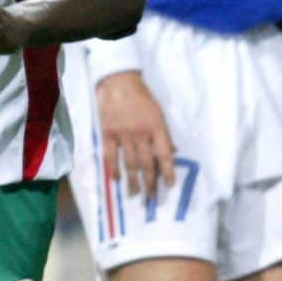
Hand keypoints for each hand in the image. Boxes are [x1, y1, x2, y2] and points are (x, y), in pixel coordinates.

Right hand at [96, 71, 174, 200]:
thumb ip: (164, 134)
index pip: (165, 155)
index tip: (168, 185)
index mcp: (157, 127)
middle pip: (147, 164)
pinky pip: (111, 156)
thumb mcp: (159, 112)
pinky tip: (117, 180)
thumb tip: (173, 152)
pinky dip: (114, 170)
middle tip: (151, 198)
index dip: (168, 172)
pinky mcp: (108, 134)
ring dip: (133, 182)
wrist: (118, 82)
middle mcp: (141, 134)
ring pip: (130, 164)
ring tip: (135, 195)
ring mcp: (123, 135)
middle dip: (150, 183)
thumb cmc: (141, 96)